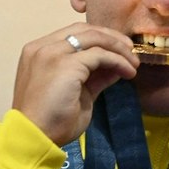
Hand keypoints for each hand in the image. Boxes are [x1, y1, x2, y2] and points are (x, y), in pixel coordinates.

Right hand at [11, 26, 138, 146]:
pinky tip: (129, 73)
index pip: (75, 33)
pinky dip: (118, 61)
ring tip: (133, 64)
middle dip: (113, 38)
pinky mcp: (64, 64)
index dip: (101, 38)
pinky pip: (100, 55)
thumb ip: (95, 75)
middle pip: (86, 30)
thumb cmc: (52, 120)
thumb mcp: (78, 92)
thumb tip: (117, 65)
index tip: (121, 50)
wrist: (34, 138)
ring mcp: (51, 53)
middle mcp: (42, 47)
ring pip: (95, 38)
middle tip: (132, 53)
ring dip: (119, 49)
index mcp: (39, 52)